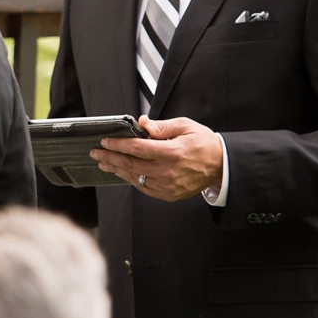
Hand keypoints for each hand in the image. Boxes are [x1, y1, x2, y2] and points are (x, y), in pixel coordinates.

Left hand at [90, 115, 222, 201]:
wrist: (221, 166)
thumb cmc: (203, 143)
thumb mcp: (185, 126)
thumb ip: (161, 126)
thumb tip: (141, 123)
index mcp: (172, 152)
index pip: (137, 148)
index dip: (118, 144)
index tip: (105, 141)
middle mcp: (168, 171)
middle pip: (131, 164)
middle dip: (110, 157)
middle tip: (96, 153)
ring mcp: (167, 186)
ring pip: (135, 178)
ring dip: (117, 170)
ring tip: (104, 163)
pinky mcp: (168, 194)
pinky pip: (144, 187)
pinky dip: (131, 179)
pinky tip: (122, 172)